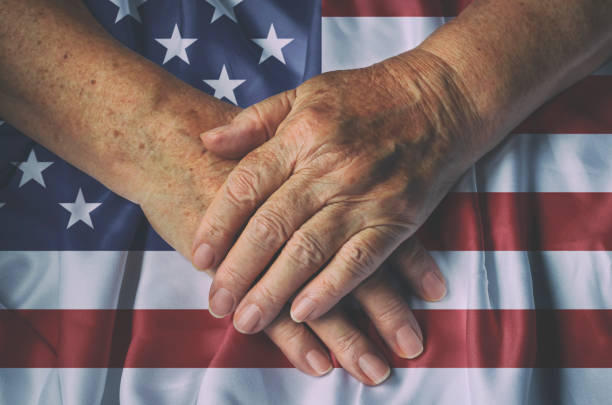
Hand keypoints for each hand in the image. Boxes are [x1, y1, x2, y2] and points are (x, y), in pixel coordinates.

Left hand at [135, 89, 431, 384]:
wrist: (441, 100)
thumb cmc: (367, 97)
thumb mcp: (306, 94)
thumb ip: (255, 121)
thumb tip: (207, 140)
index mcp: (302, 136)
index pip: (247, 185)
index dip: (218, 224)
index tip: (199, 256)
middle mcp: (330, 168)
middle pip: (272, 227)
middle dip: (239, 270)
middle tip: (216, 304)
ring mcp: (364, 197)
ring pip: (309, 251)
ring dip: (275, 291)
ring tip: (247, 321)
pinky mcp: (395, 220)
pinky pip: (359, 262)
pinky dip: (331, 290)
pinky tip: (304, 314)